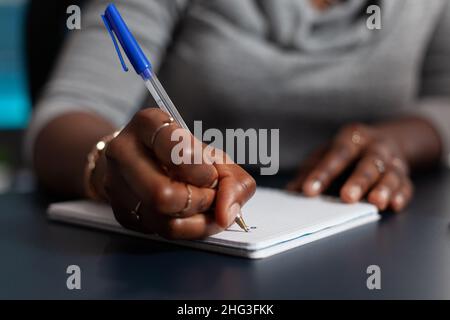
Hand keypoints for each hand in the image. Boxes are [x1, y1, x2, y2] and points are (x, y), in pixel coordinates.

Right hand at [97, 108, 255, 238]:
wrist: (144, 160)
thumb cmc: (180, 154)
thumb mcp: (211, 154)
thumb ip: (232, 178)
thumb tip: (227, 213)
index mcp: (148, 124)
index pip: (176, 150)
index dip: (201, 170)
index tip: (211, 175)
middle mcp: (124, 152)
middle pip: (163, 194)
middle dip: (200, 201)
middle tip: (210, 194)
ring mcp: (117, 184)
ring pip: (163, 220)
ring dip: (198, 220)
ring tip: (205, 206)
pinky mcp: (121, 212)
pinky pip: (161, 233)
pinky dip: (188, 229)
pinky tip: (193, 215)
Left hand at [287, 123, 412, 211]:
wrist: (385, 140)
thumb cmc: (346, 152)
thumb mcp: (325, 154)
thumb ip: (309, 172)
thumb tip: (291, 191)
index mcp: (351, 139)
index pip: (336, 154)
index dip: (322, 173)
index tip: (309, 191)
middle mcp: (375, 147)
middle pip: (369, 163)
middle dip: (358, 180)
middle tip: (346, 197)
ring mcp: (393, 161)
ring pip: (391, 174)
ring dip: (384, 188)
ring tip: (375, 202)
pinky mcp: (405, 176)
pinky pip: (406, 185)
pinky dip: (401, 195)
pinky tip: (394, 205)